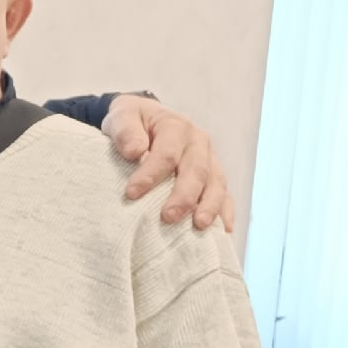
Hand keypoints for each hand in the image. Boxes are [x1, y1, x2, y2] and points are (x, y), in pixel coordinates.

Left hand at [103, 95, 230, 233]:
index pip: (166, 154)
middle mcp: (198, 142)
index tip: (131, 193)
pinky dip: (225, 211)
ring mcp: (210, 159)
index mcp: (176, 127)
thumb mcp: (122, 116)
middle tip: (168, 217)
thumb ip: (125, 131)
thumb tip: (134, 150)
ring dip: (209, 206)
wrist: (146, 118)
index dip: (150, 174)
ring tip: (200, 226)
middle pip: (196, 170)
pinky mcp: (214, 175)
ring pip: (216, 183)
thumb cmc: (132, 121)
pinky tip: (223, 231)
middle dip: (184, 196)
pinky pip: (225, 194)